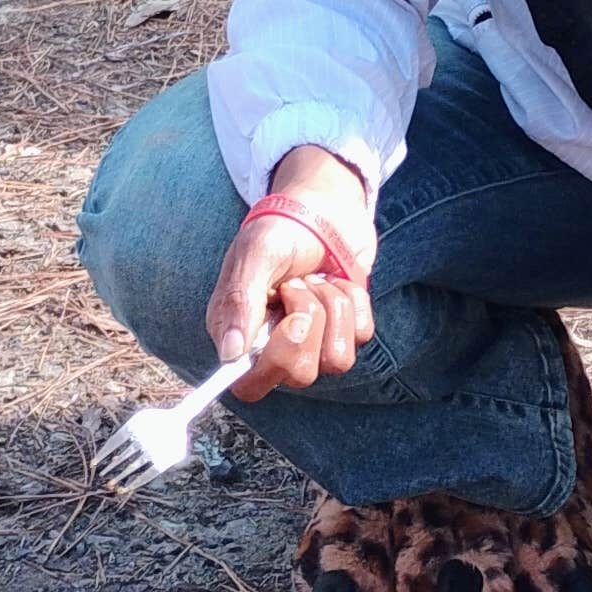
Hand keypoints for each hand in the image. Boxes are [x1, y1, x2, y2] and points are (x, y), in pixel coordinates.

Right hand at [210, 146, 377, 400]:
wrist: (323, 206)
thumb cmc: (280, 228)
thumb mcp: (255, 254)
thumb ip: (240, 302)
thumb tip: (230, 354)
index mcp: (240, 334)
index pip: (250, 386)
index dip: (273, 366)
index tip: (291, 322)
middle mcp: (274, 346)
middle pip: (300, 376)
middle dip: (308, 322)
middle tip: (299, 286)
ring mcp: (313, 341)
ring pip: (337, 359)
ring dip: (332, 307)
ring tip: (317, 279)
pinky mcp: (346, 330)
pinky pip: (361, 335)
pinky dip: (353, 300)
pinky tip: (337, 279)